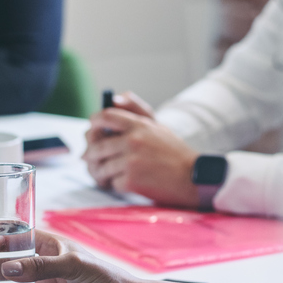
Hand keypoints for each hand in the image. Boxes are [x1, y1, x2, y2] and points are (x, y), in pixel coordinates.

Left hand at [84, 105, 199, 206]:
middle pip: (97, 146)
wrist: (194, 178)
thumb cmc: (175, 153)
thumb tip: (115, 97)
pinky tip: (123, 184)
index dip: (94, 123)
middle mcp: (133, 141)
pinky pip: (112, 183)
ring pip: (101, 166)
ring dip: (101, 172)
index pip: (105, 116)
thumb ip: (136, 111)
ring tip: (105, 175)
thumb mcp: (158, 127)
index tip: (92, 129)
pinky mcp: (132, 181)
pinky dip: (115, 185)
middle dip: (91, 154)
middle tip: (89, 158)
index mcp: (139, 126)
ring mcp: (131, 162)